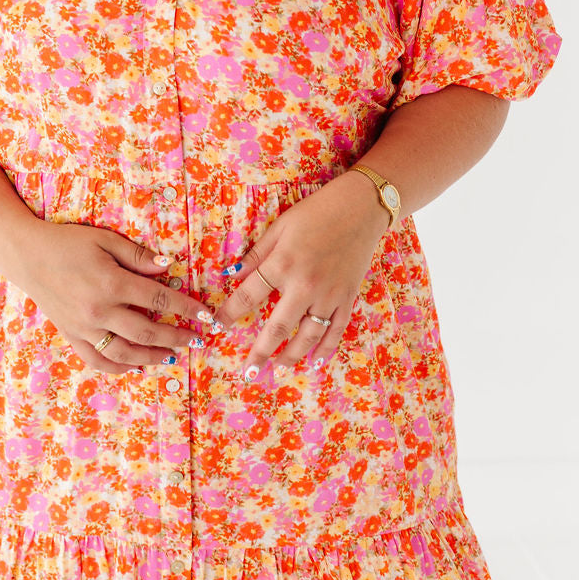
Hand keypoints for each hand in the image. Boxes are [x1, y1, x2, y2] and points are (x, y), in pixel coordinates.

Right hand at [14, 220, 219, 373]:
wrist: (27, 255)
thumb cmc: (68, 242)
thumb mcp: (105, 239)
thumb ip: (137, 256)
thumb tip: (168, 268)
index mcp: (111, 283)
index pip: (159, 299)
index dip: (186, 308)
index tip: (205, 316)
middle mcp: (99, 311)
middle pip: (147, 331)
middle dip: (176, 337)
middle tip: (196, 340)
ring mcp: (84, 328)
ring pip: (125, 353)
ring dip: (153, 357)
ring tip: (173, 356)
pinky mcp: (71, 336)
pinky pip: (98, 360)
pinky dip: (119, 367)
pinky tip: (136, 365)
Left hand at [214, 171, 386, 379]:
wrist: (361, 207)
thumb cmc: (316, 212)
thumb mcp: (280, 226)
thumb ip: (257, 254)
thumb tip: (231, 275)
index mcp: (283, 264)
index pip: (248, 296)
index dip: (230, 313)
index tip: (217, 326)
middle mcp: (305, 285)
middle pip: (278, 327)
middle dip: (261, 352)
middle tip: (249, 372)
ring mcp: (329, 295)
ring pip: (308, 336)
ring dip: (291, 356)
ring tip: (278, 368)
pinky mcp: (348, 298)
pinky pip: (336, 331)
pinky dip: (326, 349)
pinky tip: (315, 362)